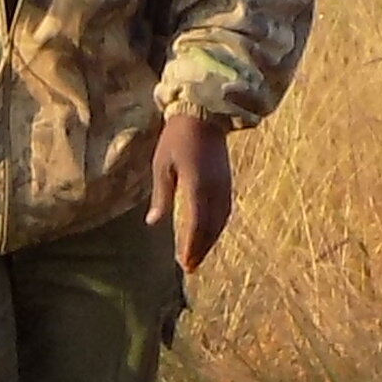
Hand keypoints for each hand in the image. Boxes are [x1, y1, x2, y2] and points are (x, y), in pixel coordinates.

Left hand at [150, 109, 234, 269]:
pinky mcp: (227, 181)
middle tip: (190, 267)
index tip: (183, 262)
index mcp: (196, 184)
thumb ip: (161, 196)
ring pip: (220, 220)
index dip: (191, 245)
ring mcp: (224, 185)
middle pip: (210, 227)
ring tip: (199, 255)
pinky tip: (210, 234)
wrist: (203, 114)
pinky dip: (218, 226)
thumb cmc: (176, 139)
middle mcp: (214, 188)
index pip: (196, 223)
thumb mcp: (162, 167)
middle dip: (201, 248)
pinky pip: (225, 210)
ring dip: (210, 240)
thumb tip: (153, 223)